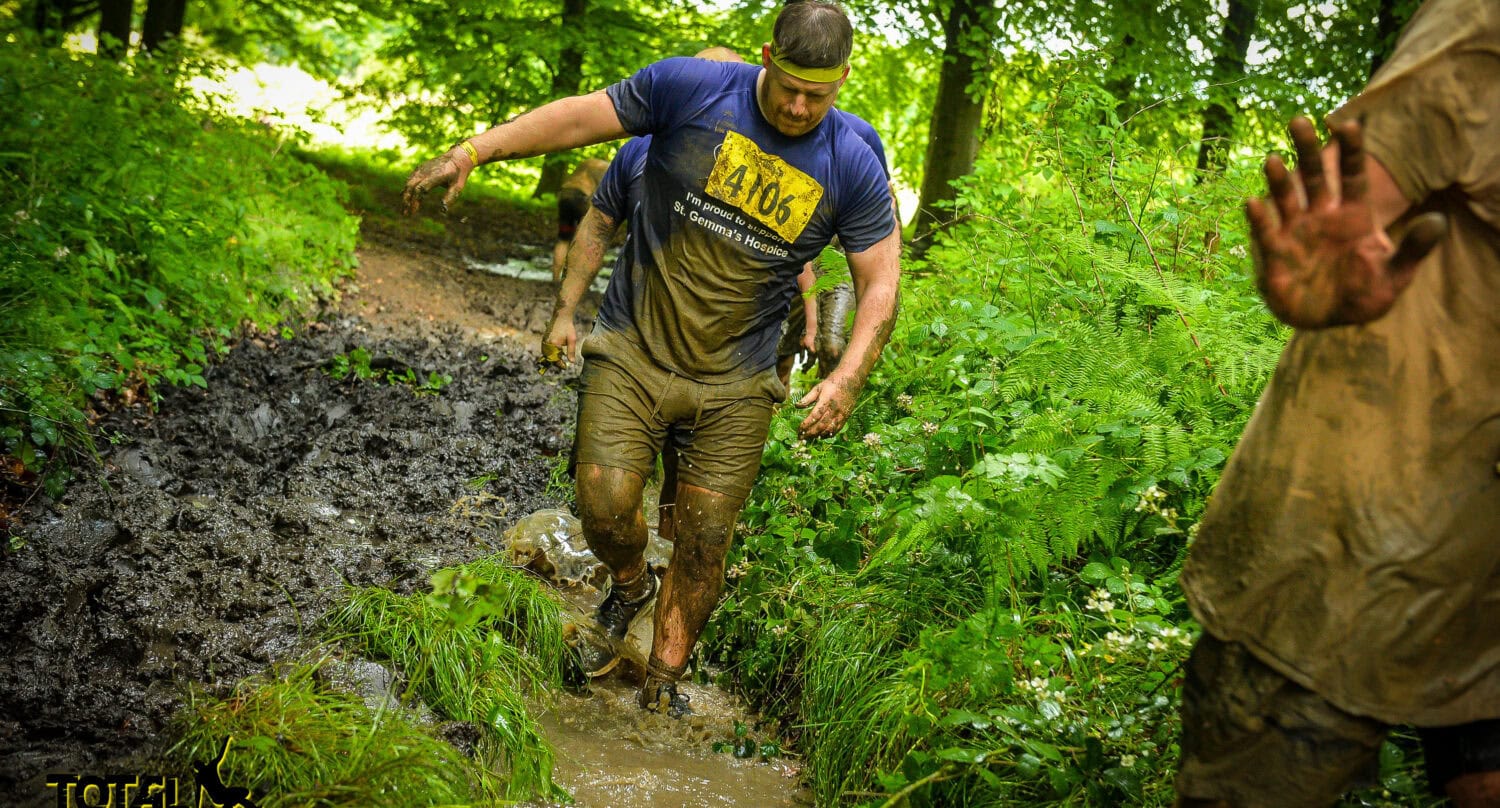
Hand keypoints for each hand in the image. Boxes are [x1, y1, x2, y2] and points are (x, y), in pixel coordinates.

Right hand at [401, 150, 471, 215]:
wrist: (457, 157)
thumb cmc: (458, 174)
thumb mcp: (458, 187)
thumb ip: (450, 198)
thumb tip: (442, 211)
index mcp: (435, 175)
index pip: (420, 189)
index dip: (415, 200)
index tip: (414, 212)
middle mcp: (426, 171)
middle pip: (411, 186)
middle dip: (406, 200)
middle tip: (405, 214)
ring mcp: (421, 169)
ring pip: (409, 183)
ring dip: (405, 196)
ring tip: (404, 209)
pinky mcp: (420, 168)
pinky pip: (410, 179)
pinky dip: (407, 189)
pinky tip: (405, 199)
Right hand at [539, 308, 576, 371]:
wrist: (561, 316)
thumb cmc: (568, 327)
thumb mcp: (572, 340)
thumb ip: (571, 352)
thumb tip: (572, 362)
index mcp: (554, 344)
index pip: (555, 359)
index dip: (560, 364)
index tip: (565, 367)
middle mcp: (547, 343)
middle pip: (549, 358)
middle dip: (555, 362)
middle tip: (563, 365)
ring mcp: (544, 341)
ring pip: (546, 354)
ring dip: (552, 358)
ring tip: (559, 359)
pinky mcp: (544, 339)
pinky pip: (544, 350)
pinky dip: (549, 353)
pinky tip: (556, 353)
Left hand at [797, 376, 857, 438]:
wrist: (851, 380)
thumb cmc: (833, 383)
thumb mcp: (818, 387)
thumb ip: (807, 398)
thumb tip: (796, 406)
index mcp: (826, 401)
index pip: (815, 416)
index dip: (806, 424)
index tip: (799, 429)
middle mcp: (834, 409)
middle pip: (821, 425)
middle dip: (810, 433)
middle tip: (802, 437)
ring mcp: (841, 414)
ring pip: (829, 429)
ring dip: (818, 435)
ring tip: (809, 438)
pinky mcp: (845, 417)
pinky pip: (837, 429)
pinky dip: (828, 434)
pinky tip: (821, 436)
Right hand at [1248, 116, 1445, 328]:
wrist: (1327, 320)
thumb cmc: (1362, 295)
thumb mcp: (1394, 276)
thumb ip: (1413, 249)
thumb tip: (1439, 221)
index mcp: (1353, 217)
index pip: (1352, 177)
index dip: (1351, 151)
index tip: (1347, 124)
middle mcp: (1321, 217)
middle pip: (1315, 177)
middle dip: (1307, 150)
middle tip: (1298, 121)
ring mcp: (1296, 232)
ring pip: (1286, 198)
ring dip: (1279, 180)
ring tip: (1273, 160)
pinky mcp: (1275, 254)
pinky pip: (1266, 232)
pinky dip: (1259, 218)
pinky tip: (1254, 204)